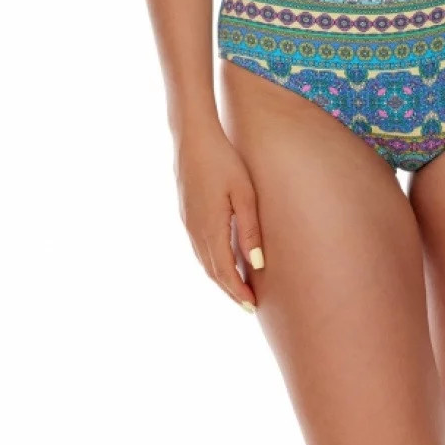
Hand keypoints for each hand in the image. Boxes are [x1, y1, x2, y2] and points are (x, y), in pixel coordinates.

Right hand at [173, 126, 264, 312]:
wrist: (192, 137)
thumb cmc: (223, 160)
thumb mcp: (244, 194)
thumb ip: (249, 229)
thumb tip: (257, 263)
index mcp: (210, 228)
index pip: (224, 272)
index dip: (238, 292)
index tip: (252, 306)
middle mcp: (195, 231)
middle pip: (212, 271)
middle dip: (230, 290)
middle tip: (248, 305)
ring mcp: (188, 223)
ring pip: (204, 261)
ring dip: (221, 277)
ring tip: (239, 287)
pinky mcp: (187, 214)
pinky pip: (199, 248)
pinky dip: (213, 262)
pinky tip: (224, 260)